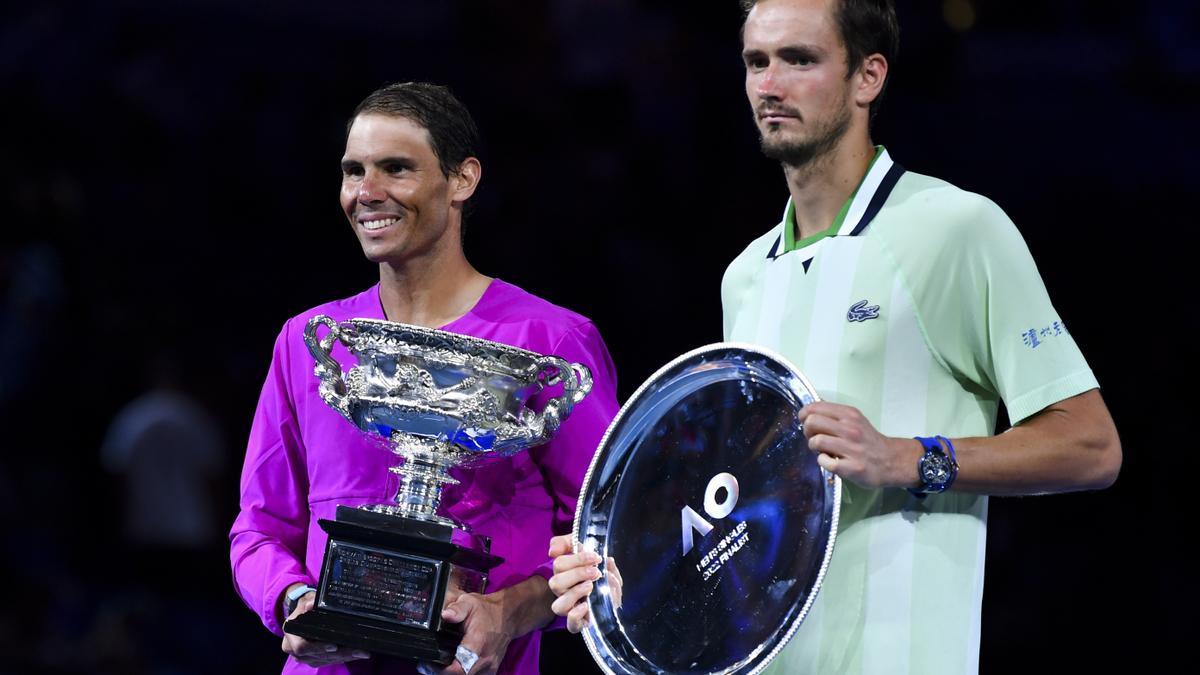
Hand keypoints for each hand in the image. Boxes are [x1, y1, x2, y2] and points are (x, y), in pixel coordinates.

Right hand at [280, 587, 370, 666]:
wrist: (302, 614)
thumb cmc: (305, 606)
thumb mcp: (306, 600)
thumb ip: (309, 601)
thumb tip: (311, 604)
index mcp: (291, 635)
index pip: (302, 647)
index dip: (318, 647)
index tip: (334, 646)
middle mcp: (295, 650)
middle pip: (318, 656)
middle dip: (340, 654)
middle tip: (359, 650)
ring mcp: (305, 657)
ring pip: (326, 660)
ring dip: (345, 657)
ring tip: (362, 652)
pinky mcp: (315, 660)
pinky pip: (329, 662)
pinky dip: (344, 658)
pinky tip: (357, 654)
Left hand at [435, 592, 514, 674]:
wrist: (507, 617)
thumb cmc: (486, 610)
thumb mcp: (469, 602)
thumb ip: (457, 609)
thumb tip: (445, 614)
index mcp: (478, 643)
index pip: (459, 668)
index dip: (441, 670)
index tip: (431, 662)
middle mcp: (485, 659)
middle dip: (444, 672)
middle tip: (433, 663)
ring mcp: (490, 667)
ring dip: (454, 674)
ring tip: (443, 664)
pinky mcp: (491, 671)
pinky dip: (464, 673)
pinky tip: (457, 665)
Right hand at [547, 534, 600, 632]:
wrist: (613, 592)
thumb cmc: (598, 570)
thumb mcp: (588, 552)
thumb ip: (570, 543)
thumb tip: (552, 550)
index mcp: (564, 573)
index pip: (559, 564)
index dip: (576, 559)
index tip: (596, 557)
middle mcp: (564, 592)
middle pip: (555, 583)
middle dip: (577, 574)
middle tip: (596, 572)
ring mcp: (570, 608)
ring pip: (558, 606)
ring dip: (575, 593)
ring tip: (591, 586)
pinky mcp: (581, 623)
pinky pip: (571, 625)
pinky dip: (575, 616)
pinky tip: (586, 606)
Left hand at [799, 401, 921, 488]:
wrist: (891, 461)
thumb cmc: (868, 441)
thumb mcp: (855, 420)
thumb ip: (834, 415)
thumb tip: (809, 412)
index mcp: (849, 414)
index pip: (815, 407)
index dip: (804, 415)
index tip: (805, 421)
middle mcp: (851, 429)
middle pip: (812, 422)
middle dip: (807, 430)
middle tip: (814, 437)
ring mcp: (852, 448)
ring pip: (816, 441)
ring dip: (813, 446)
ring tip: (821, 450)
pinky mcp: (852, 467)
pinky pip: (824, 461)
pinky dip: (822, 461)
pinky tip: (829, 460)